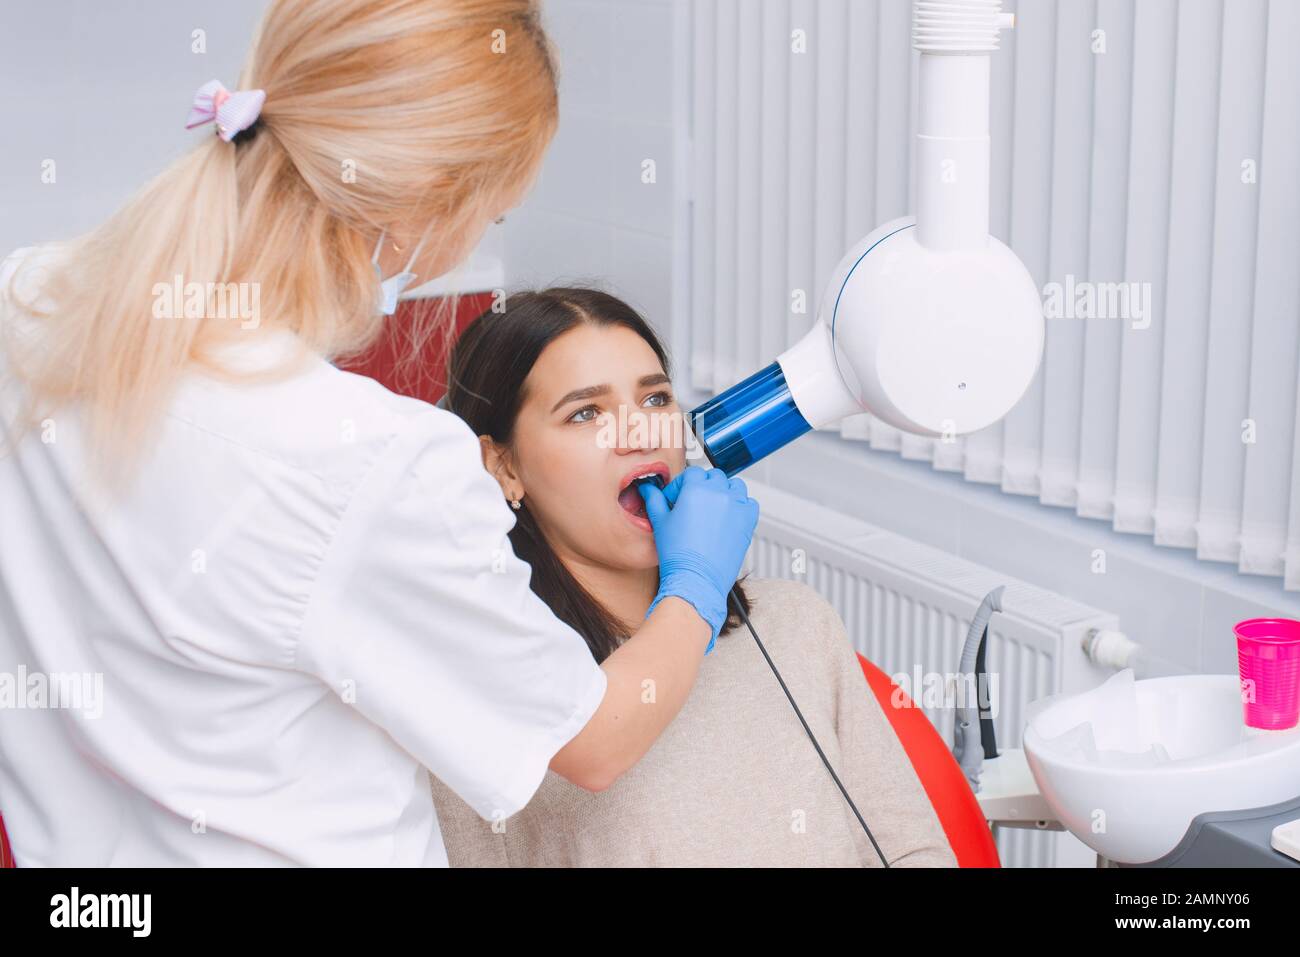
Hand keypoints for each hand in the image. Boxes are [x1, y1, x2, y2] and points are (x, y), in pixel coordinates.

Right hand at [638, 466, 758, 651]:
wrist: (696, 580)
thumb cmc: (678, 555)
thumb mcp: (660, 522)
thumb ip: (654, 500)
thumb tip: (648, 489)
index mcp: (696, 489)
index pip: (692, 473)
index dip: (681, 485)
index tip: (676, 499)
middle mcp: (719, 493)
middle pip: (714, 476)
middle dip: (702, 486)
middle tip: (693, 503)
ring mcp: (736, 506)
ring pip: (734, 486)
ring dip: (724, 492)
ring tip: (712, 508)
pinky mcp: (748, 521)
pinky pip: (749, 503)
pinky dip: (741, 506)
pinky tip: (728, 517)